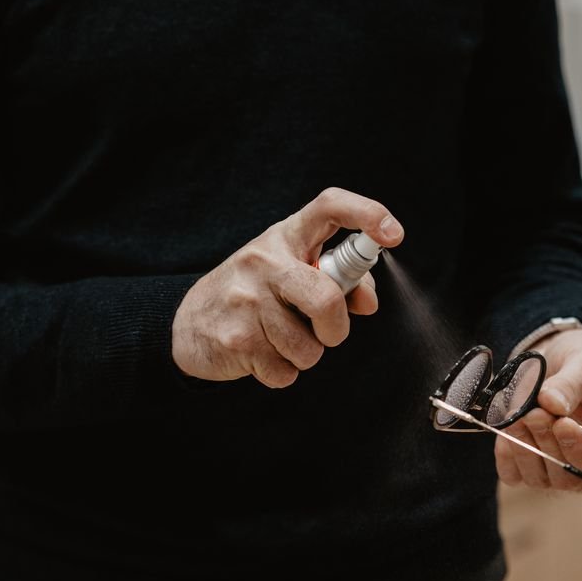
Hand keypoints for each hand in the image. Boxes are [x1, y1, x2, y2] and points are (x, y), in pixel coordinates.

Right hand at [171, 187, 403, 387]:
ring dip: (304, 355)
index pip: (329, 207)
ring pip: (308, 348)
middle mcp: (264, 262)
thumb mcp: (290, 273)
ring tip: (280, 340)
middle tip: (328, 334)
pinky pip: (285, 372)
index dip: (368, 214)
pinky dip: (281, 373)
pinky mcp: (236, 340)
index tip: (393, 234)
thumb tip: (368, 301)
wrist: (187, 325)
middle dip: (336, 328)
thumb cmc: (253, 294)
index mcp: (284, 237)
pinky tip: (262, 355)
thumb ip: (337, 282)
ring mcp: (246, 301)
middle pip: (326, 299)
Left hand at [494, 329, 581, 492]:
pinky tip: (506, 427)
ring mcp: (558, 472)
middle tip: (533, 411)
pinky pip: (513, 474)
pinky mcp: (527, 468)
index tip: (563, 424)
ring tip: (517, 413)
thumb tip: (551, 404)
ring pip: (539, 477)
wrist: (556, 361)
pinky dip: (506, 453)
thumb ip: (572, 384)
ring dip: (524, 446)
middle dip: (548, 443)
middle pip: (568, 476)